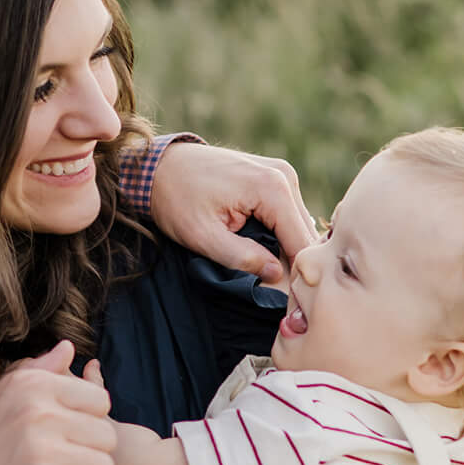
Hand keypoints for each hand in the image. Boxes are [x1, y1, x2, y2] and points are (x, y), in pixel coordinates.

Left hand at [148, 140, 314, 283]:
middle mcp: (285, 176)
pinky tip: (260, 247)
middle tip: (272, 288)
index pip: (302, 242)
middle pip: (304, 233)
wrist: (159, 165)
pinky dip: (279, 233)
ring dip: (285, 247)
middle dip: (292, 261)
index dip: (297, 274)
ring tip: (262, 269)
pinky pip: (287, 214)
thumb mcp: (203, 236)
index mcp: (272, 189)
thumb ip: (242, 258)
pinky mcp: (274, 176)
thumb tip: (277, 275)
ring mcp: (281, 174)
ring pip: (298, 225)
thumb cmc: (176, 198)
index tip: (288, 299)